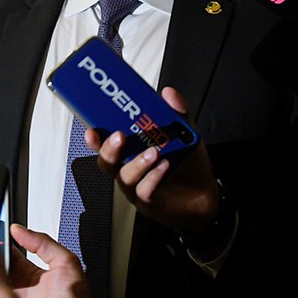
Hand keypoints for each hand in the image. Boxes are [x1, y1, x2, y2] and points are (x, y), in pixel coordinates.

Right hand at [86, 87, 220, 236]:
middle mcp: (129, 170)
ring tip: (153, 152)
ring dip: (137, 163)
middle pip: (107, 162)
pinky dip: (152, 178)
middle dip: (109, 148)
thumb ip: (177, 113)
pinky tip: (163, 167)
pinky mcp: (150, 203)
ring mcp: (137, 188)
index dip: (95, 138)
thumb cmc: (186, 164)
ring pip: (125, 177)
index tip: (93, 127)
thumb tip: (168, 94)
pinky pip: (144, 192)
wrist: (204, 194)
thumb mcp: (183, 133)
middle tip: (120, 136)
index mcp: (130, 152)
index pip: (105, 144)